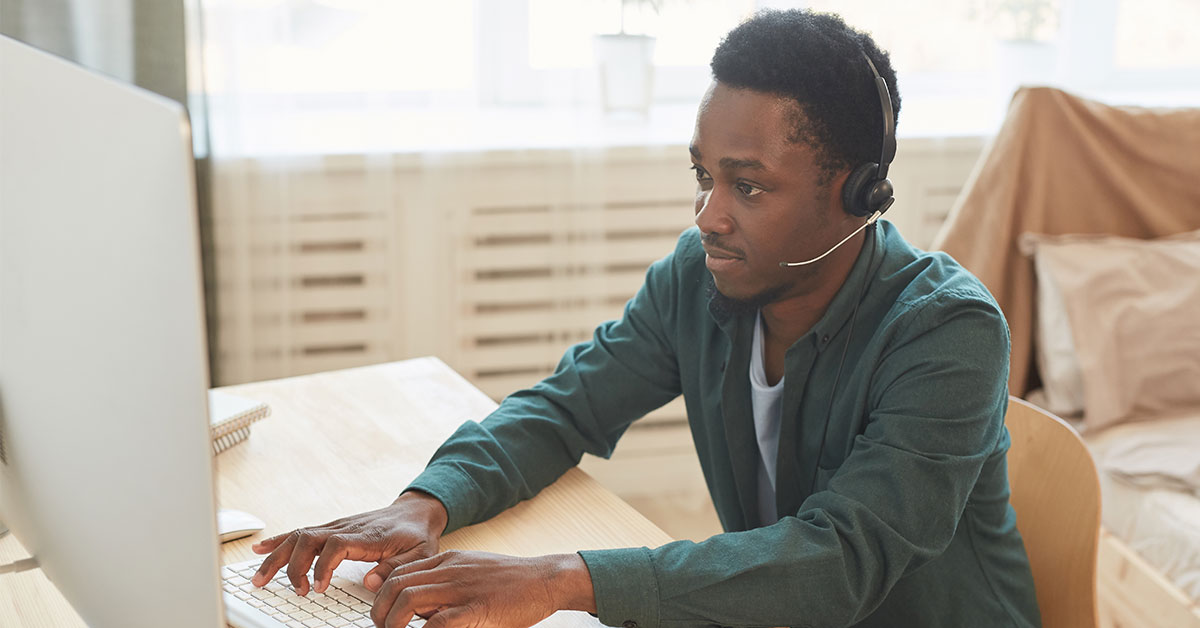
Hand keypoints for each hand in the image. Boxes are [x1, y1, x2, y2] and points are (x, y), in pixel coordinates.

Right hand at [250, 490, 448, 595]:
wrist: (416, 512)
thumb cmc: (417, 536)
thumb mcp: (419, 555)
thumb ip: (396, 568)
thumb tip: (370, 582)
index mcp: (368, 536)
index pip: (335, 545)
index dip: (321, 566)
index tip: (317, 588)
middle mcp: (347, 528)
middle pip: (309, 538)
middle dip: (292, 565)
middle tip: (294, 591)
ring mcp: (337, 526)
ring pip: (299, 536)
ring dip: (277, 557)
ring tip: (260, 579)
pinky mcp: (331, 529)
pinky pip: (301, 533)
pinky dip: (278, 541)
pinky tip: (259, 550)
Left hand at [370, 550, 595, 627]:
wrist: (545, 578)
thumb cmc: (511, 580)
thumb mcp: (472, 570)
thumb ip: (447, 580)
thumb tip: (421, 605)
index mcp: (449, 560)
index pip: (401, 571)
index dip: (383, 593)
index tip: (381, 611)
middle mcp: (451, 570)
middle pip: (397, 584)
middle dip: (381, 609)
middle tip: (383, 626)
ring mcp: (463, 588)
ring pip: (410, 599)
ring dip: (394, 621)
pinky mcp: (477, 607)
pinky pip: (440, 621)